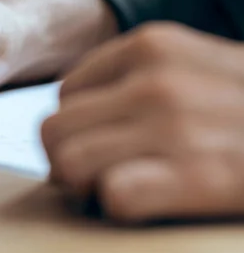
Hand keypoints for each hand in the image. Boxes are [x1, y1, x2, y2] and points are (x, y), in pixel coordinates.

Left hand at [41, 22, 243, 222]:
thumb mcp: (195, 66)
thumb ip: (134, 79)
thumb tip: (65, 120)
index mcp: (151, 45)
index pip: (65, 95)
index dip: (80, 126)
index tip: (107, 143)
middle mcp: (155, 79)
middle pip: (54, 131)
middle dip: (70, 159)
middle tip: (103, 175)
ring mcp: (174, 125)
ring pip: (68, 164)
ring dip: (89, 187)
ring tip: (123, 188)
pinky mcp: (199, 175)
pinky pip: (114, 196)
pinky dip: (121, 207)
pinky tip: (151, 202)